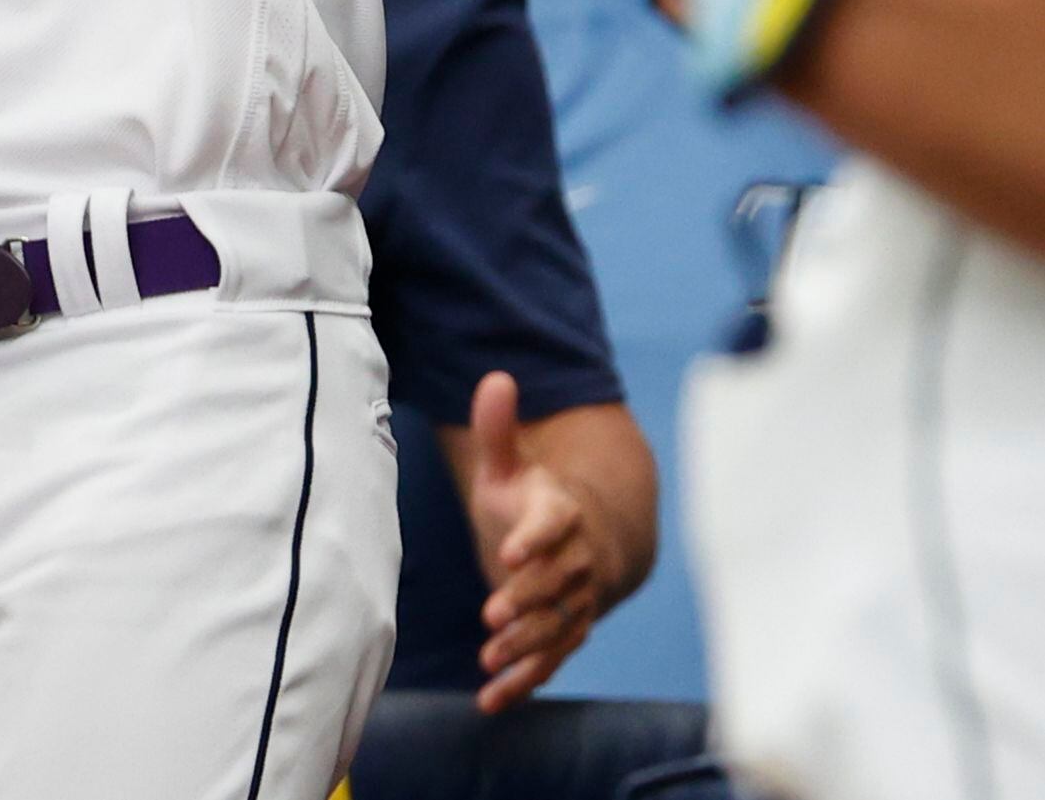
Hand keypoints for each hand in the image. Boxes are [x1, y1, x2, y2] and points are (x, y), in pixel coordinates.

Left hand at [463, 374, 599, 711]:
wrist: (587, 542)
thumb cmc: (535, 500)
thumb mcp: (512, 465)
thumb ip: (500, 429)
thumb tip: (495, 377)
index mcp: (562, 515)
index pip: (553, 524)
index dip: (535, 537)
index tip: (511, 549)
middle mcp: (575, 562)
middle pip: (555, 582)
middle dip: (526, 597)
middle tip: (494, 612)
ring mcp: (574, 602)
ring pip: (556, 626)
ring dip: (526, 644)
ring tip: (491, 657)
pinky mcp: (565, 634)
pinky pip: (550, 660)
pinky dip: (523, 682)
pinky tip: (490, 700)